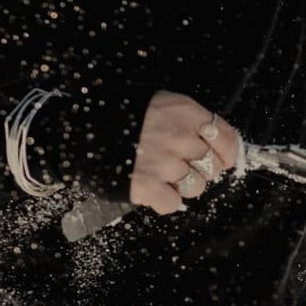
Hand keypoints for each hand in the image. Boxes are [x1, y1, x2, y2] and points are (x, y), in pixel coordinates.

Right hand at [129, 91, 240, 214]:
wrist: (78, 128)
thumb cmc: (118, 114)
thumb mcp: (156, 102)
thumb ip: (184, 119)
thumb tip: (211, 141)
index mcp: (184, 112)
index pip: (225, 137)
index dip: (228, 152)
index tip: (225, 159)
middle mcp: (179, 137)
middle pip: (212, 165)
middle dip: (201, 169)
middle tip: (183, 167)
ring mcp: (164, 163)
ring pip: (196, 187)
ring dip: (184, 186)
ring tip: (165, 177)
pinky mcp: (147, 187)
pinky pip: (171, 203)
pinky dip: (163, 200)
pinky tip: (152, 188)